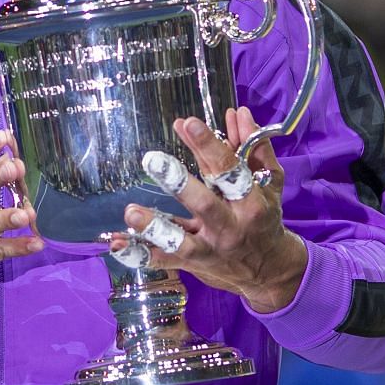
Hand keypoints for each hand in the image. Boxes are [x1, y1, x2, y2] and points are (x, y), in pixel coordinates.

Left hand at [116, 108, 305, 312]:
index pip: (229, 171)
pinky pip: (163, 260)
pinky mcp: (192, 264)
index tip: (187, 123)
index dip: (209, 146)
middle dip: (179, 184)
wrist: (268, 271)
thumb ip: (254, 147)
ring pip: (180, 241)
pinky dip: (139, 254)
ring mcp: (209, 249)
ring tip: (131, 212)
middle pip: (205, 205)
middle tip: (153, 160)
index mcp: (251, 203)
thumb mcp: (269, 183)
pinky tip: (116, 243)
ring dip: (154, 227)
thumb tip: (238, 113)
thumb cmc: (264, 218)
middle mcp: (230, 227)